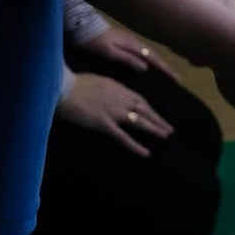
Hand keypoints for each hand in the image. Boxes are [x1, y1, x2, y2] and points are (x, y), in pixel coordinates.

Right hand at [56, 73, 172, 155]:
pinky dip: (135, 145)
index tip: (157, 115)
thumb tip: (114, 94)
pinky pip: (123, 137)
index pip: (139, 99)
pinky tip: (145, 152)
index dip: (150, 109)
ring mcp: (113, 112)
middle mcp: (120, 99)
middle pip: (144, 110)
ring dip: (154, 129)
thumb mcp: (98, 82)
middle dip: (158, 119)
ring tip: (165, 136)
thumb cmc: (77, 84)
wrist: (64, 88)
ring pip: (139, 121)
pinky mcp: (104, 124)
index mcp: (118, 88)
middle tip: (170, 129)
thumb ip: (109, 89)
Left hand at [78, 23, 170, 75]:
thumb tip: (146, 69)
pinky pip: (143, 53)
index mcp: (133, 46)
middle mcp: (135, 43)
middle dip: (166, 67)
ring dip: (159, 64)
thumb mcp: (110, 52)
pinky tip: (148, 66)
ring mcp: (130, 42)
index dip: (166, 69)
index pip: (154, 59)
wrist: (83, 25)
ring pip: (149, 54)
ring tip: (167, 74)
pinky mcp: (125, 43)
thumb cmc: (95, 40)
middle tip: (177, 79)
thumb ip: (127, 59)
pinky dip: (150, 60)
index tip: (177, 79)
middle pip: (155, 56)